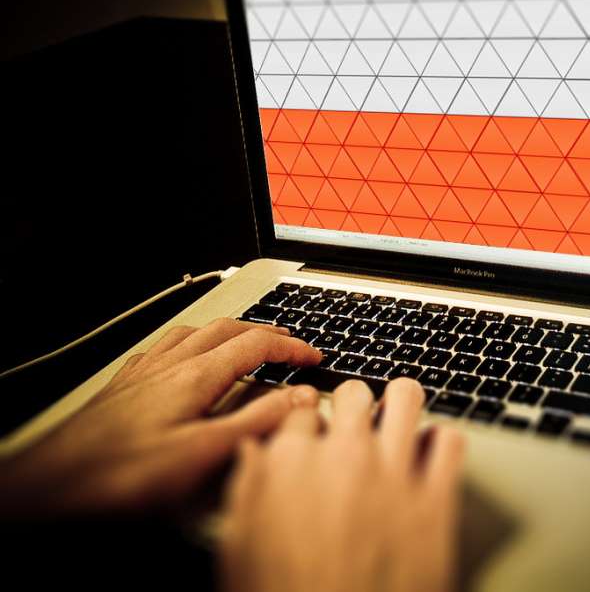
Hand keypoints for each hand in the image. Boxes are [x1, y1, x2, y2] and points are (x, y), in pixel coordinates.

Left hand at [0, 318, 320, 517]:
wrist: (49, 486)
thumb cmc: (118, 476)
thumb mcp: (202, 454)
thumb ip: (255, 422)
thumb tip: (299, 398)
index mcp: (194, 376)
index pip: (256, 344)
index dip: (291, 346)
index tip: (313, 356)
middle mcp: (169, 365)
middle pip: (227, 329)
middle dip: (264, 332)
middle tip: (288, 344)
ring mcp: (144, 373)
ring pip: (195, 332)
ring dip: (228, 331)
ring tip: (244, 341)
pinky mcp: (123, 387)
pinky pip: (164, 347)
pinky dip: (190, 343)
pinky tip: (183, 358)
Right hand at [218, 378, 465, 591]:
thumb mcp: (239, 553)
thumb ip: (247, 492)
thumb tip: (254, 453)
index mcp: (290, 465)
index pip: (300, 413)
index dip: (307, 429)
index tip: (313, 441)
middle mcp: (344, 457)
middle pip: (353, 393)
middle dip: (352, 407)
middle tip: (354, 428)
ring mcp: (394, 473)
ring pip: (407, 396)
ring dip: (400, 405)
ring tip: (396, 422)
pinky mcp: (436, 499)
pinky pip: (450, 440)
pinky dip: (442, 443)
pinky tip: (430, 459)